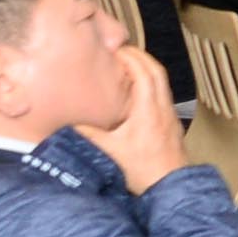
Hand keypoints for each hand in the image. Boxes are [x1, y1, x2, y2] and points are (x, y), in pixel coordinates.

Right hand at [89, 44, 183, 188]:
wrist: (171, 187)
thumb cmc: (143, 170)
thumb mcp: (109, 152)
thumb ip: (88, 136)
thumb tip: (66, 124)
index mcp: (148, 109)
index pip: (143, 72)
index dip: (130, 57)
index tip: (115, 50)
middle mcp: (162, 107)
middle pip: (156, 71)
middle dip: (140, 57)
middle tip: (121, 51)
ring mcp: (169, 115)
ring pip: (162, 82)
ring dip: (146, 69)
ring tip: (127, 66)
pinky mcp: (171, 124)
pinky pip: (162, 94)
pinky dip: (151, 84)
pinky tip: (137, 92)